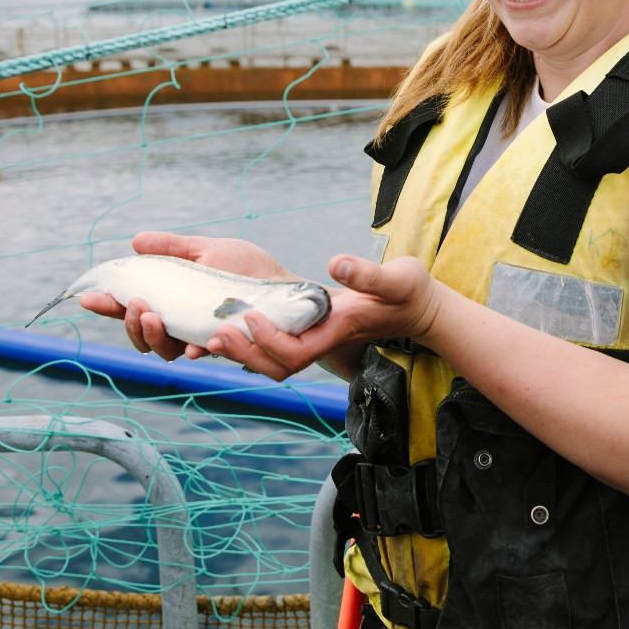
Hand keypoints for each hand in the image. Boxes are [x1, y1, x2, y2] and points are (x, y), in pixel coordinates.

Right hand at [78, 230, 292, 361]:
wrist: (302, 293)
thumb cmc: (255, 274)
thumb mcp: (211, 252)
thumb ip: (175, 249)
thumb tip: (135, 241)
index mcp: (180, 311)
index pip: (139, 315)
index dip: (112, 309)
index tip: (88, 297)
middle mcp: (193, 335)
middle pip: (148, 343)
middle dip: (134, 327)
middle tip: (137, 306)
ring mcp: (220, 349)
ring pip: (175, 355)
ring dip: (160, 337)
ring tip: (156, 316)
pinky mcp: (260, 360)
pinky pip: (233, 360)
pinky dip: (218, 348)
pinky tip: (212, 336)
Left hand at [205, 254, 444, 380]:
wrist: (418, 306)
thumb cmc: (410, 293)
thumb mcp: (396, 279)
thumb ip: (368, 275)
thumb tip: (335, 263)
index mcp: (337, 332)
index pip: (297, 352)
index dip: (269, 342)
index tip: (252, 317)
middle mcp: (322, 341)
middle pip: (276, 365)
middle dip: (243, 353)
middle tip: (213, 336)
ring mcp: (315, 338)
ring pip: (271, 359)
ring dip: (240, 351)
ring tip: (210, 337)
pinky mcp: (310, 329)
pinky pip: (274, 344)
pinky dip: (249, 341)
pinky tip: (229, 324)